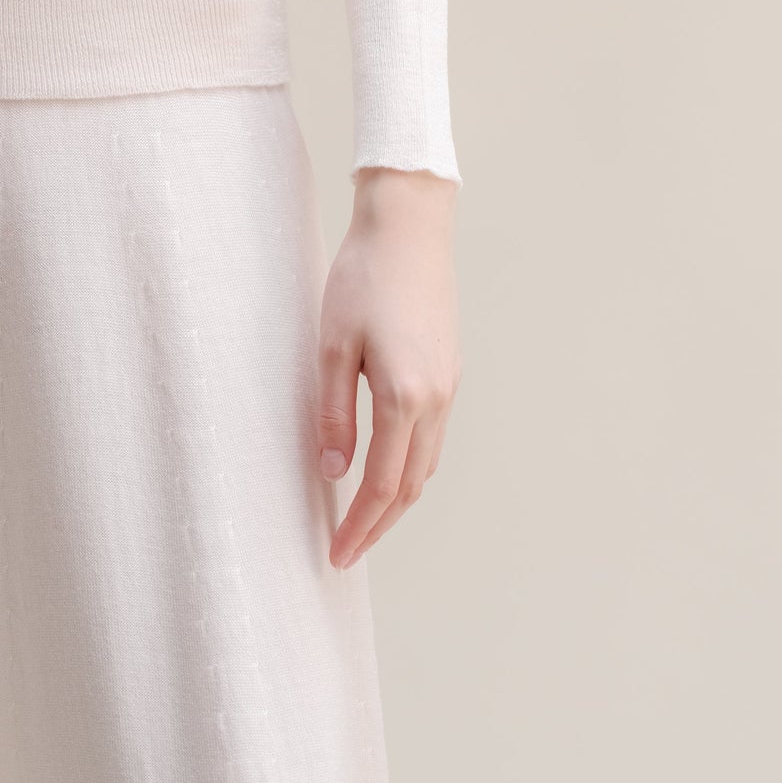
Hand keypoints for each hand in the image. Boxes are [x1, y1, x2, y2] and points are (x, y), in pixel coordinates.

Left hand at [318, 166, 459, 568]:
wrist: (409, 227)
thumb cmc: (363, 278)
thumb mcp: (332, 345)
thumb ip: (335, 413)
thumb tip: (333, 471)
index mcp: (405, 397)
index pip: (381, 484)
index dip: (360, 526)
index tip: (337, 555)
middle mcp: (436, 400)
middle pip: (410, 486)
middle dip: (379, 525)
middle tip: (347, 551)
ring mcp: (448, 385)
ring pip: (426, 464)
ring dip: (396, 498)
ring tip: (363, 518)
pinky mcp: (449, 370)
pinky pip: (432, 437)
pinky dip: (410, 465)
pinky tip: (386, 464)